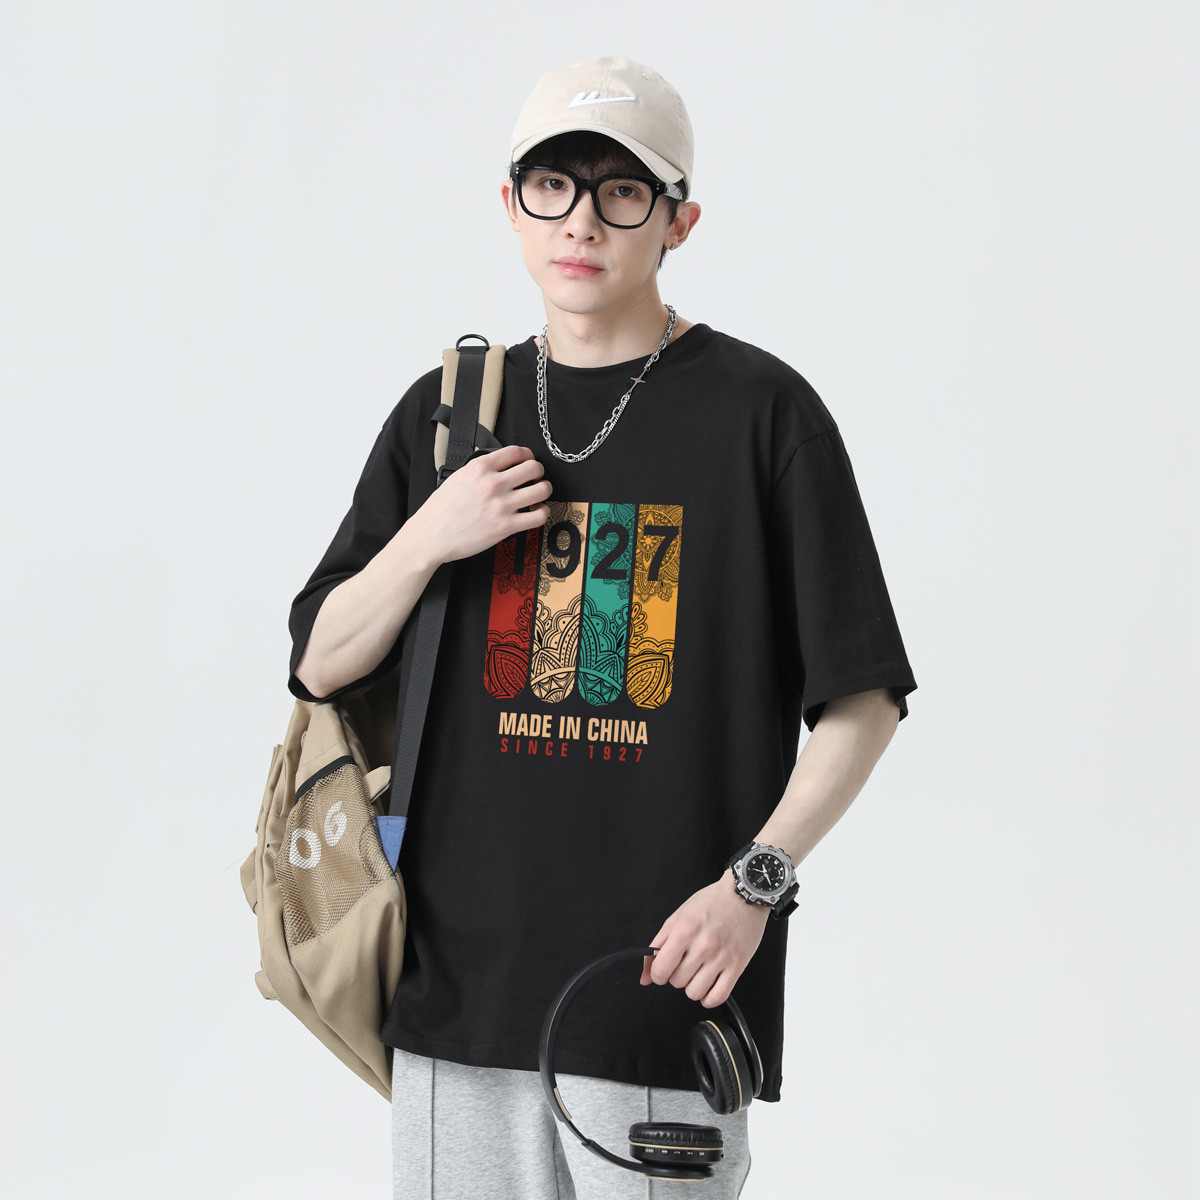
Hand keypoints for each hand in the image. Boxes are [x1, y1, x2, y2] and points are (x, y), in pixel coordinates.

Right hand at [411, 444, 550, 565]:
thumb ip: (480, 469)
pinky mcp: (506, 526)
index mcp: (479, 467)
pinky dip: (543, 512)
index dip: (528, 455)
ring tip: (537, 496)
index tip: (528, 461)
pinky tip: (535, 512)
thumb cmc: (440, 511)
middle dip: (538, 472)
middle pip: (534, 468)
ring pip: (542, 489)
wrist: (430, 537)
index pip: (516, 451)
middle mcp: (492, 483)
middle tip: (534, 479)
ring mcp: (501, 505)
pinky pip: (539, 515)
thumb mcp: (457, 477)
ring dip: (543, 491)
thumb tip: (499, 466)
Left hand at [640, 870, 770, 1007]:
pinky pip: (717, 997)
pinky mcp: (737, 967)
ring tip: (699, 970)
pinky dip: (709, 997)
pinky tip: (709, 984)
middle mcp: (702, 946)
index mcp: (683, 931)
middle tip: (686, 961)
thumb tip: (645, 977)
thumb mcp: (678, 917)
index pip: (660, 970)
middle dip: (677, 974)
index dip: (658, 973)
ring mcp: (721, 957)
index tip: (663, 969)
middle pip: (677, 982)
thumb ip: (657, 946)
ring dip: (693, 985)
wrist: (743, 895)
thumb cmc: (711, 903)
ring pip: (695, 993)